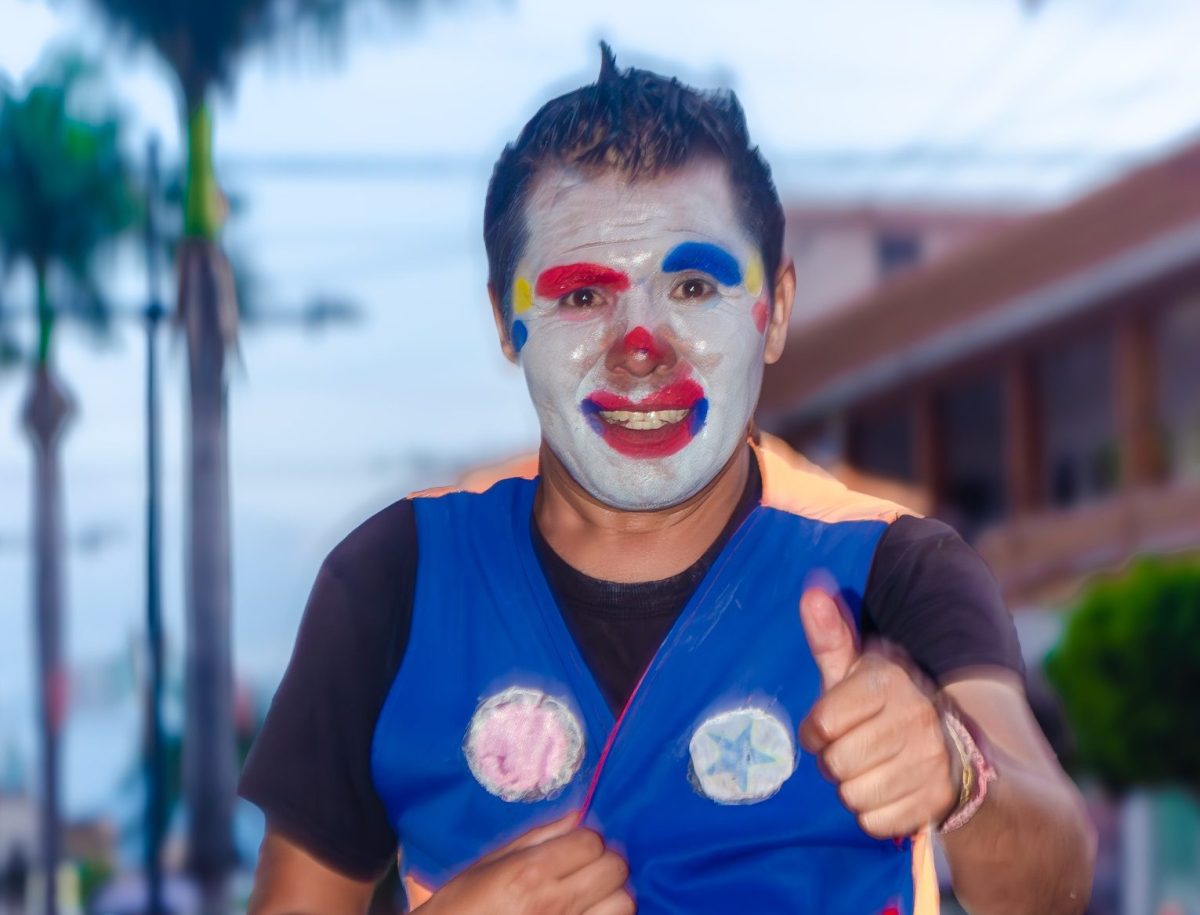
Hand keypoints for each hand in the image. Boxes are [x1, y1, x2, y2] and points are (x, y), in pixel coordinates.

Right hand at [416, 812, 634, 914]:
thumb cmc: (461, 905)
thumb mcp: (488, 865)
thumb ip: (537, 838)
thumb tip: (577, 815)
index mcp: (531, 873)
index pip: (591, 842)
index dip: (585, 841)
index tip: (574, 849)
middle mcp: (556, 902)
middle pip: (615, 868)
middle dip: (604, 863)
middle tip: (586, 870)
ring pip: (624, 903)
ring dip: (612, 895)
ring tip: (592, 896)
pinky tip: (587, 913)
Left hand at [797, 587, 959, 838]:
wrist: (955, 749)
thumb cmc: (885, 705)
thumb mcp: (856, 669)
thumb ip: (830, 636)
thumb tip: (811, 590)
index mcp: (890, 682)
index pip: (822, 724)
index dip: (815, 731)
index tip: (827, 727)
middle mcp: (917, 717)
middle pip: (835, 764)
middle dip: (834, 761)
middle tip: (853, 749)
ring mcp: (932, 761)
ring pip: (853, 796)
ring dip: (853, 788)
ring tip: (872, 769)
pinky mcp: (938, 802)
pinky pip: (875, 823)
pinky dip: (874, 814)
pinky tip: (890, 791)